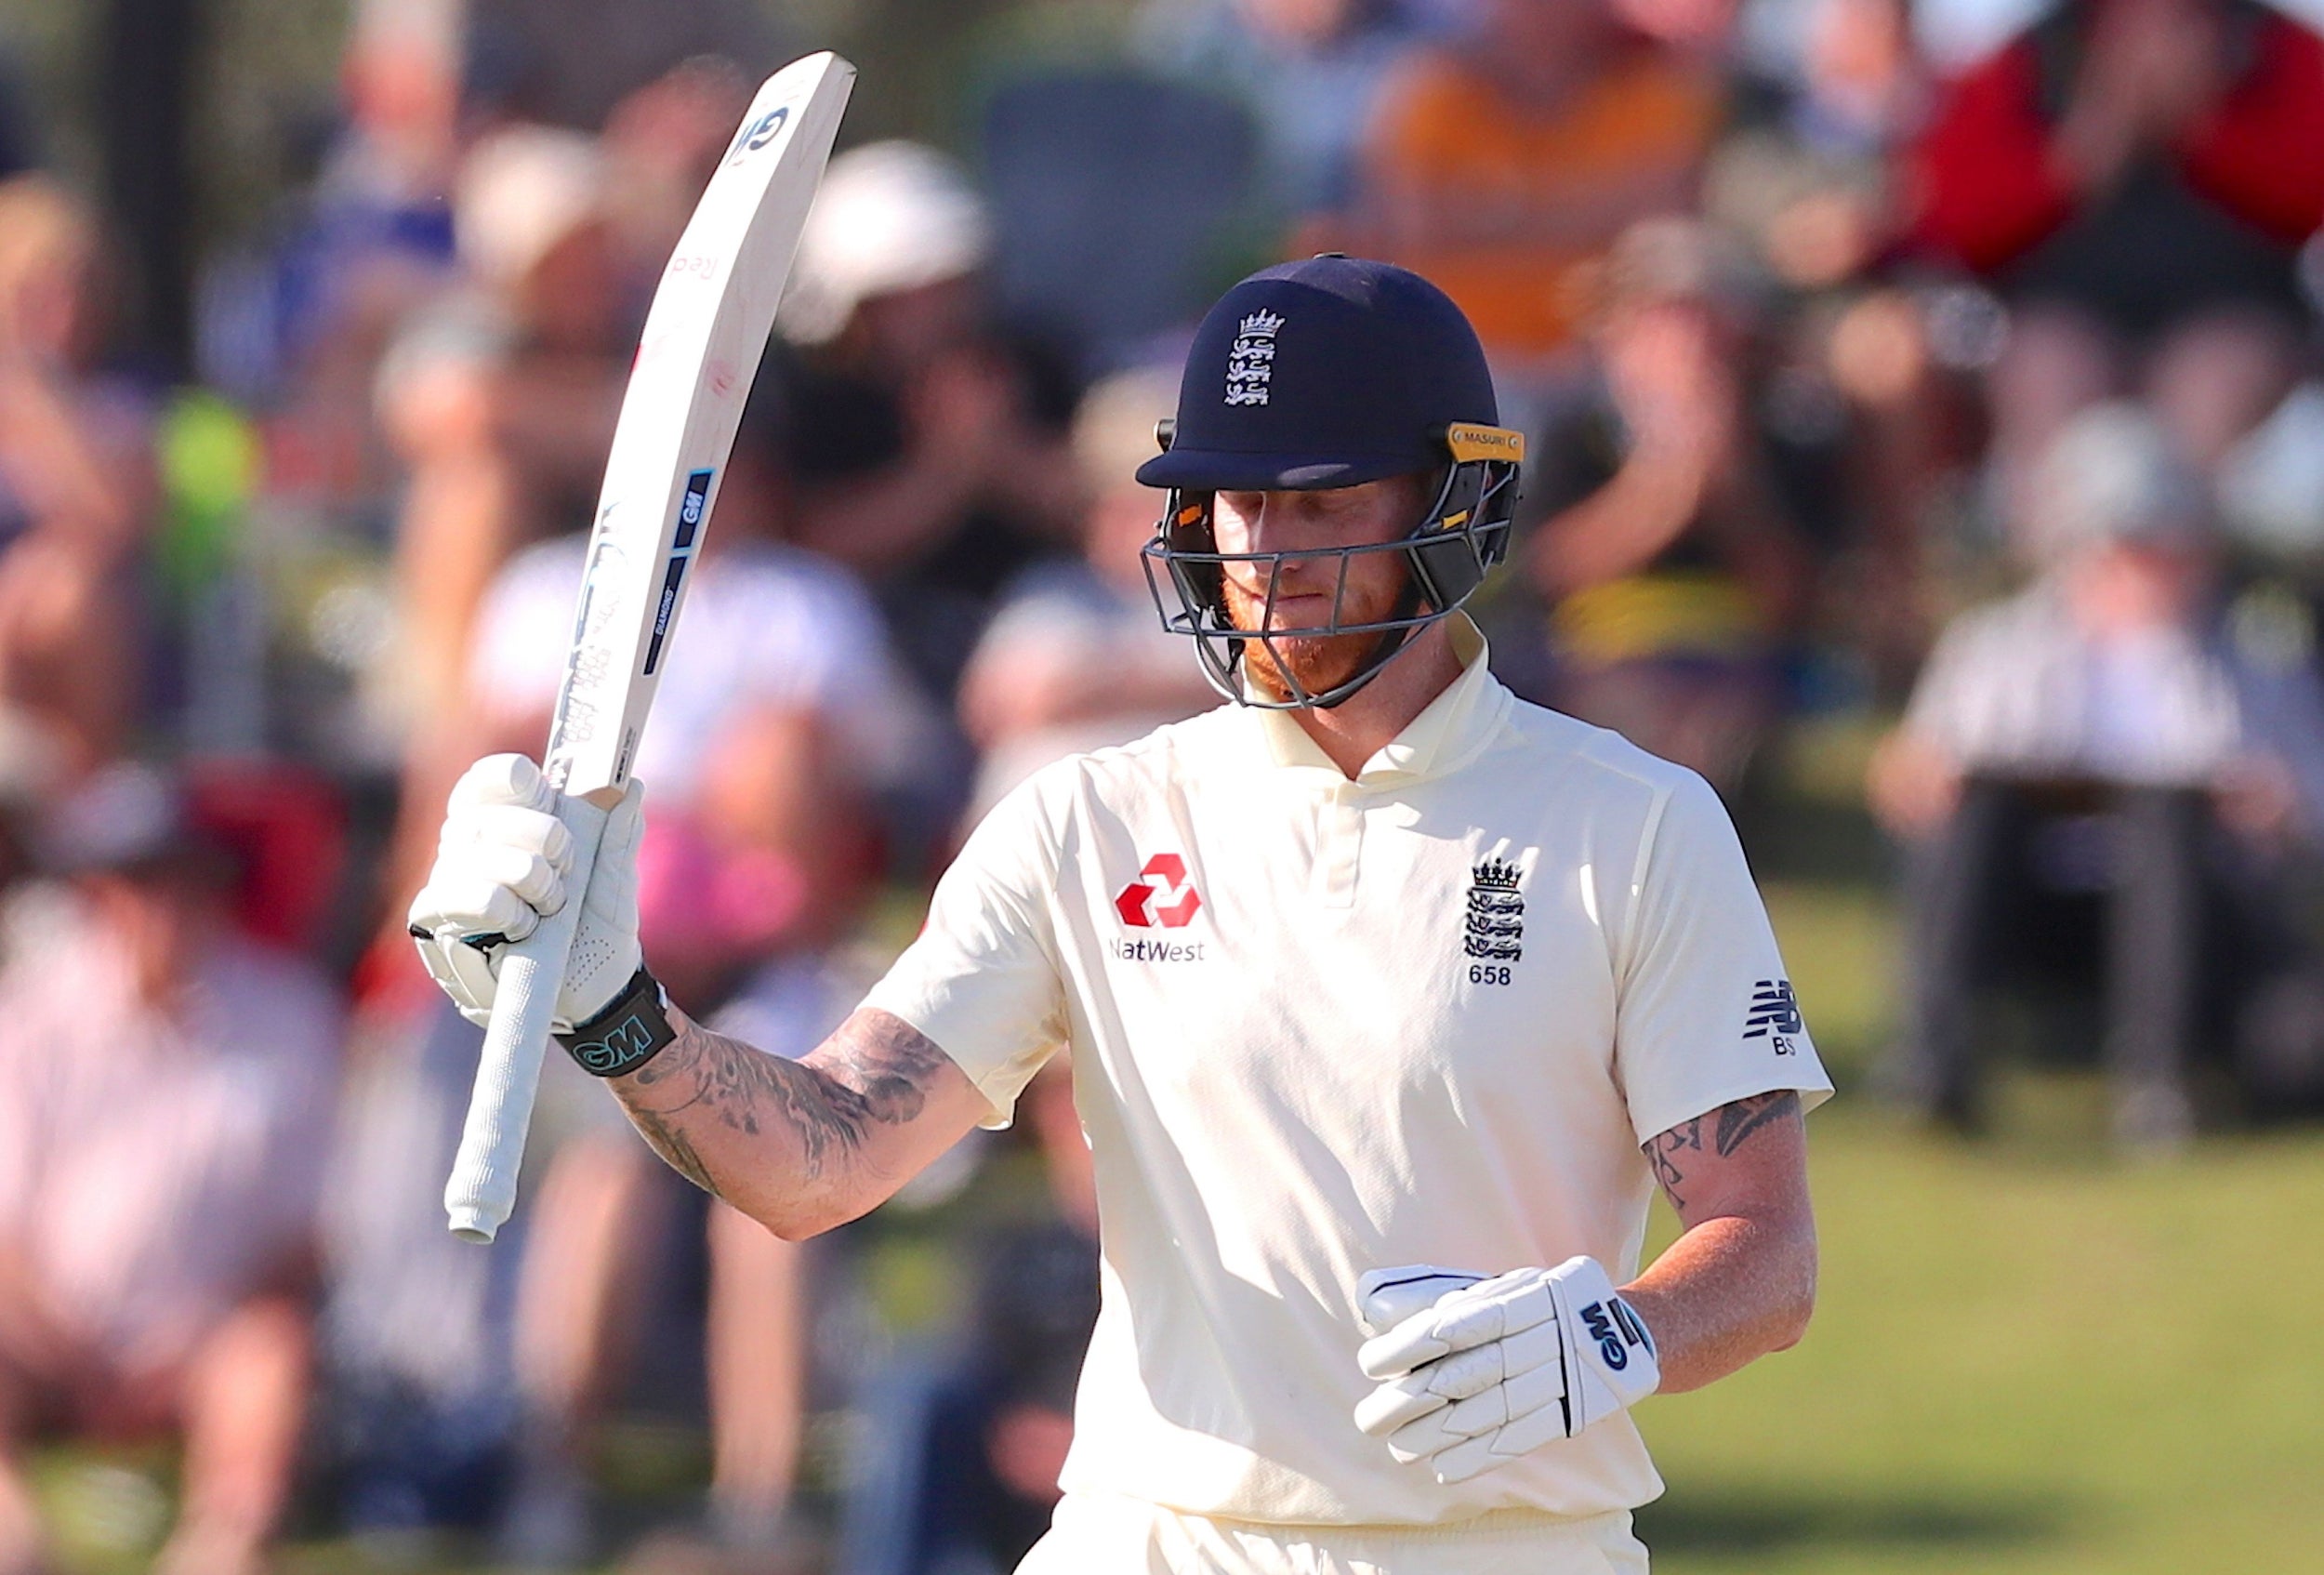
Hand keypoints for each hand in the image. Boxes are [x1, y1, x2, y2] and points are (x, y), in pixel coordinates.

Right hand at [407, 754, 644, 1030]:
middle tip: (567, 871)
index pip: (489, 779)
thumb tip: (628, 786)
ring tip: (550, 907)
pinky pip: (466, 897)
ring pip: (478, 854)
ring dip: (531, 878)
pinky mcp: (439, 925)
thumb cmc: (598, 932)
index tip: (547, 790)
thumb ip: (618, 835)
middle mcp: (469, 847)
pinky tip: (524, 928)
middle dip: (543, 837)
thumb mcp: (615, 882)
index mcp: (508, 823)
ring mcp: (450, 883)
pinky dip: (507, 909)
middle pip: (488, 813)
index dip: (516, 779)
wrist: (594, 998)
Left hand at [1353, 1256, 1659, 1483]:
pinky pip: (1519, 1438)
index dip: (1409, 1345)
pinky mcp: (1567, 1413)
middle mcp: (1536, 1338)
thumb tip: (1374, 1305)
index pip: (1454, 1324)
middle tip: (1369, 1420)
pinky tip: (1441, 1468)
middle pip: (1465, 1374)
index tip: (1370, 1364)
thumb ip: (1438, 1296)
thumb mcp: (1495, 1287)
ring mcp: (1555, 1378)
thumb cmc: (1532, 1306)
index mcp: (1515, 1299)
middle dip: (1411, 1401)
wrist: (1618, 1331)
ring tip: (1399, 1448)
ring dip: (1436, 1436)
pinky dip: (1478, 1457)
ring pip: (1487, 1412)